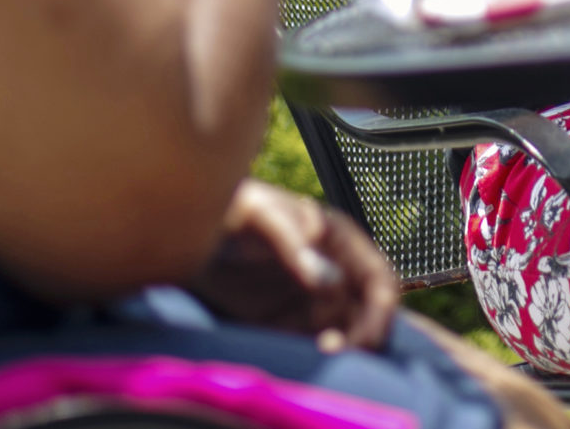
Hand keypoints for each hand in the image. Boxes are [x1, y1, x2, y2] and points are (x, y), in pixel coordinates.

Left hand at [182, 180, 399, 352]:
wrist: (188, 233)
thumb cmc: (228, 211)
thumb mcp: (259, 214)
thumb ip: (294, 245)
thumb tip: (331, 282)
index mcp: (339, 241)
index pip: (380, 279)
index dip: (380, 310)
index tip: (363, 336)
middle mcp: (336, 272)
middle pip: (373, 314)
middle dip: (367, 337)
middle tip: (338, 352)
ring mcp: (315, 300)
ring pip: (353, 333)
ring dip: (348, 350)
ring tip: (320, 355)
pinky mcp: (292, 323)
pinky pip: (321, 346)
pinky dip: (323, 357)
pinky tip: (306, 357)